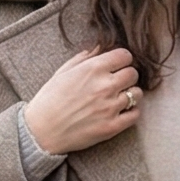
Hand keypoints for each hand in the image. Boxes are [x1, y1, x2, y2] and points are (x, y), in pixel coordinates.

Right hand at [24, 47, 142, 154]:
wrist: (42, 131)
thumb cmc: (49, 100)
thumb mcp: (62, 72)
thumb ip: (83, 59)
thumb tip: (99, 49)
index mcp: (92, 69)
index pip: (124, 56)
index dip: (122, 60)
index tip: (117, 65)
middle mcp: (104, 86)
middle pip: (133, 73)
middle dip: (127, 76)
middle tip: (118, 82)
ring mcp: (110, 107)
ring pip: (137, 94)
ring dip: (130, 94)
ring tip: (119, 98)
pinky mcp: (112, 126)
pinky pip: (135, 114)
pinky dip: (131, 112)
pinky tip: (120, 112)